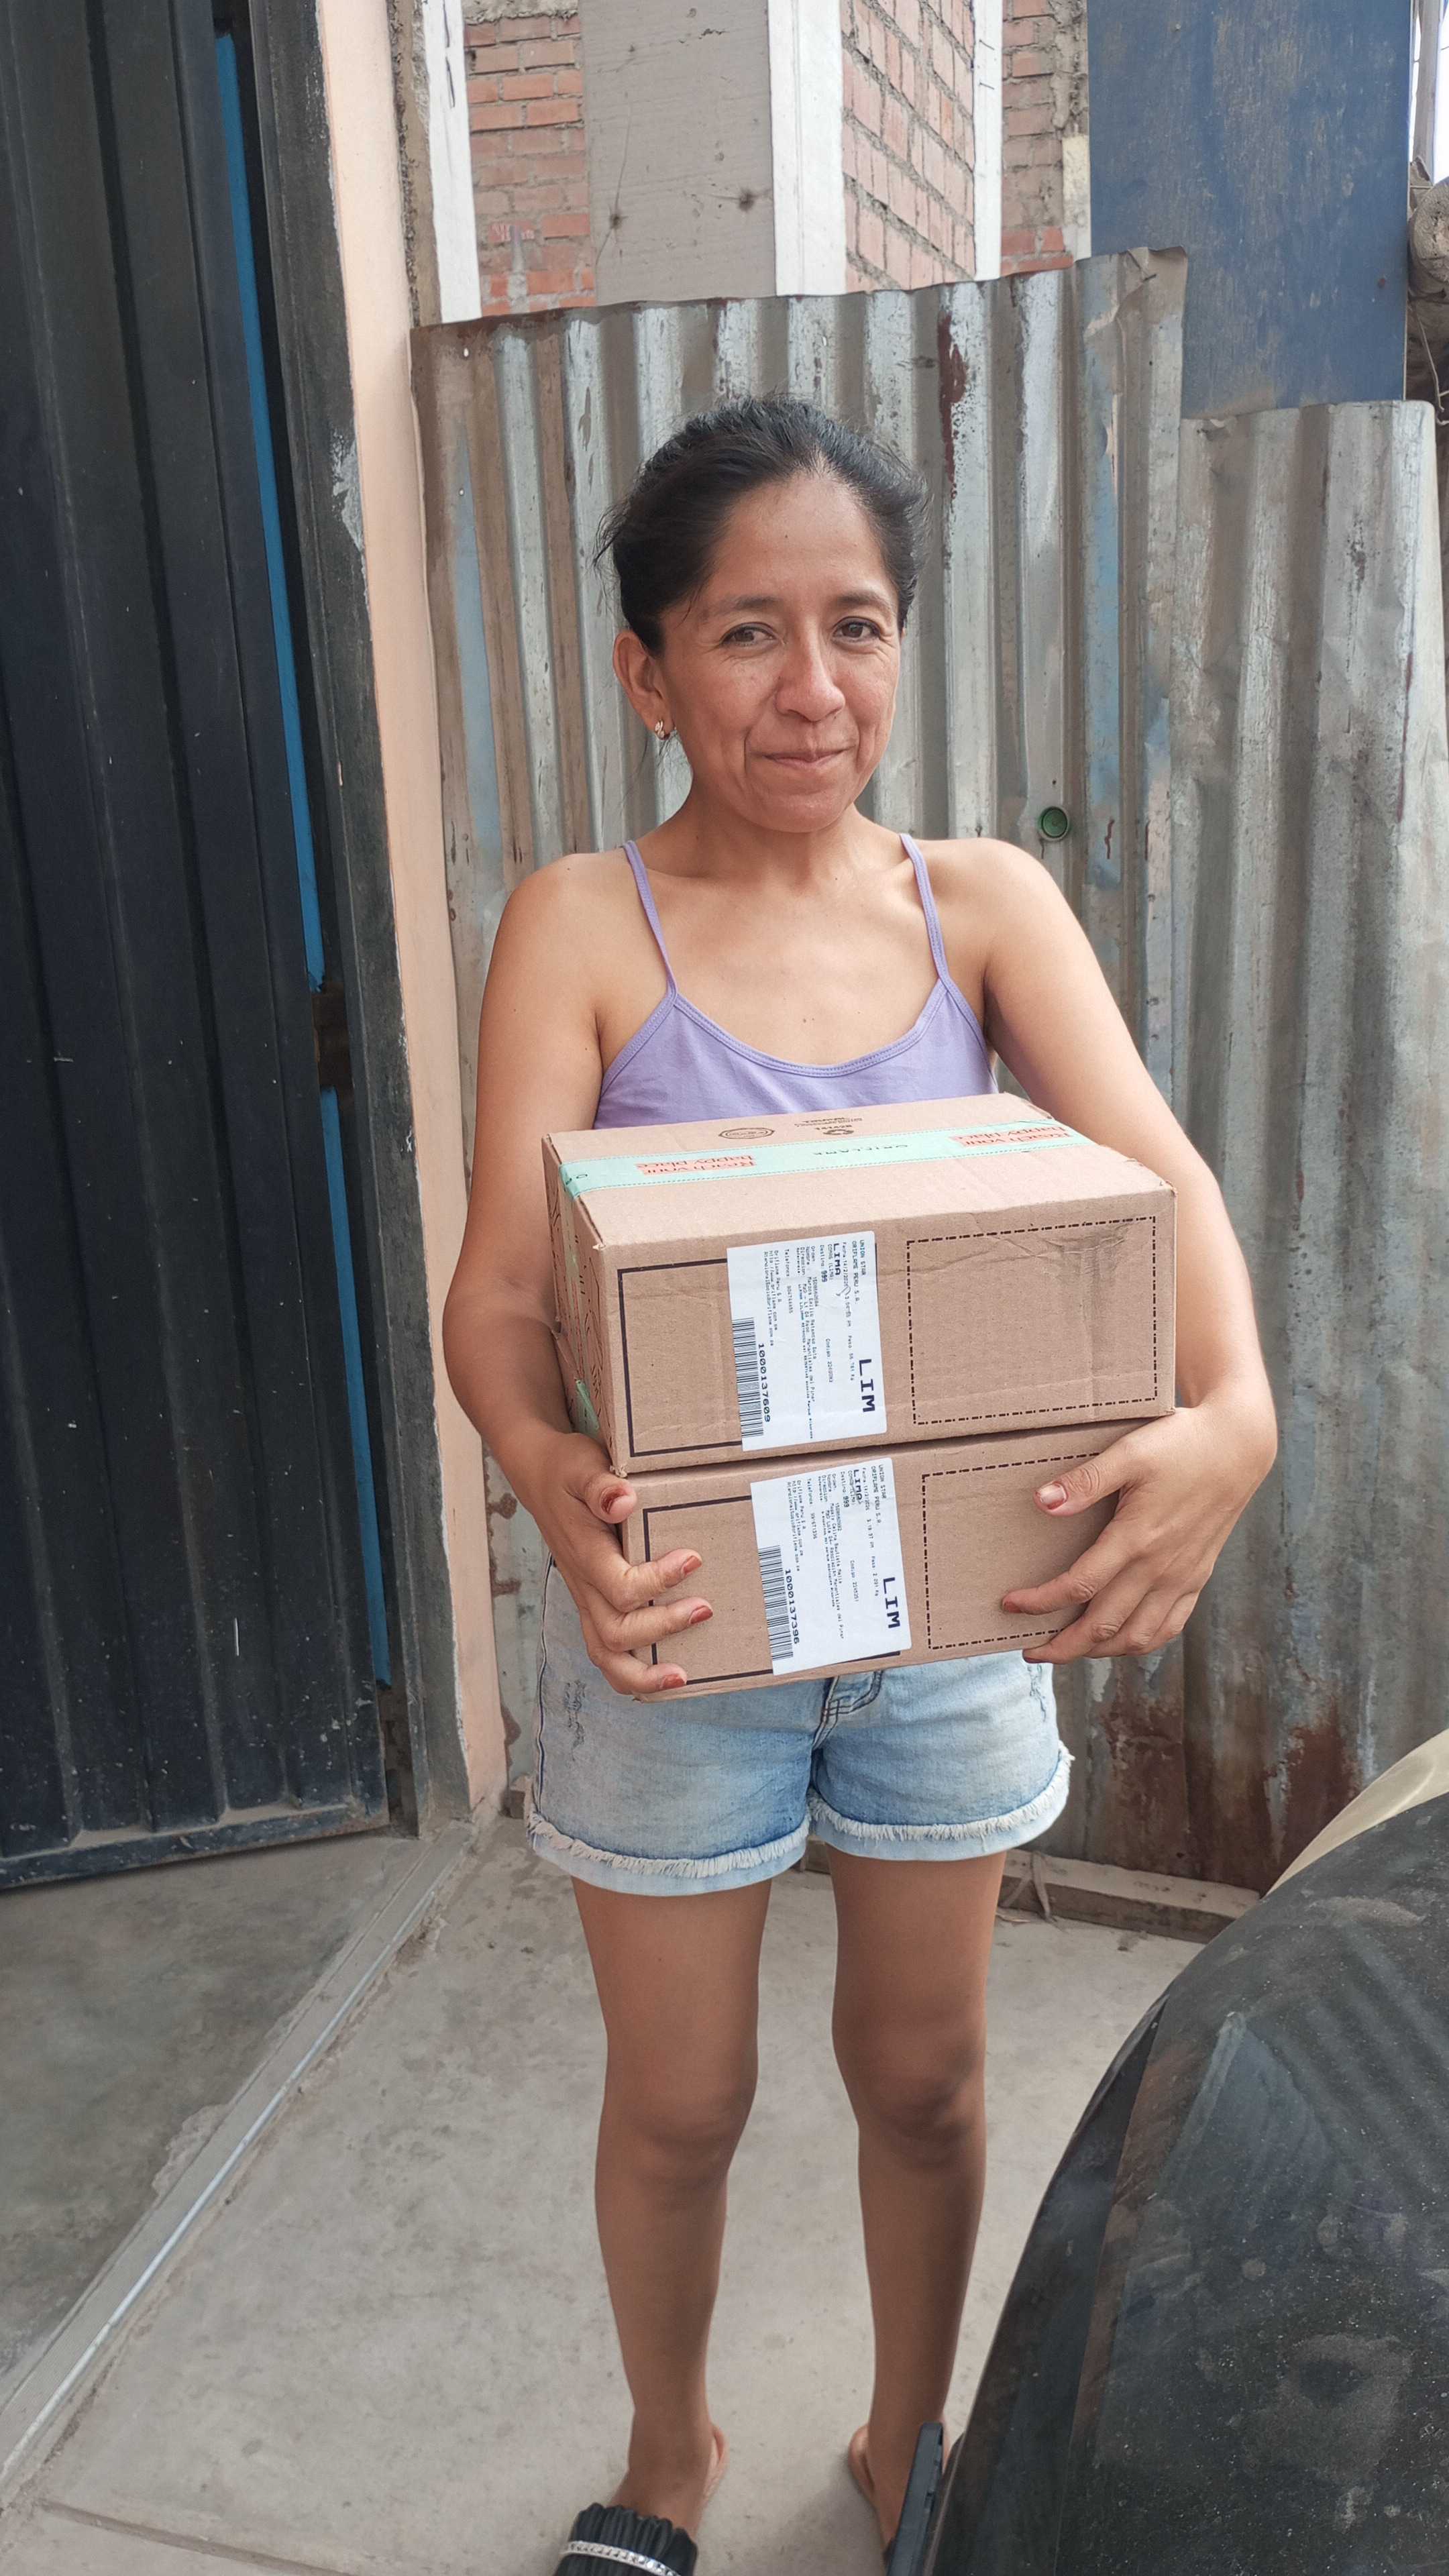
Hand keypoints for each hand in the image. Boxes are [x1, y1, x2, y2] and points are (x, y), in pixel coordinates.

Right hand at [527, 1430, 710, 1695]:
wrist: (540, 1476)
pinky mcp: (593, 1602)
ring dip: (641, 1674)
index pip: (621, 1588)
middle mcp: (583, 1585)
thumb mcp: (583, 1466)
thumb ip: (601, 1485)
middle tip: (705, 1609)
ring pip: (604, 1655)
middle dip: (662, 1630)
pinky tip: (664, 1673)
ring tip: (681, 1677)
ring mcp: (586, 1598)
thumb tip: (624, 1499)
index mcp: (585, 1554)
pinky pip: (606, 1649)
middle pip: (615, 1633)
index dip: (659, 1582)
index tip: (693, 1558)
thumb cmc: (568, 1471)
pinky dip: (631, 1671)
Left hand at [1001, 1390, 1276, 1663]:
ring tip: (1067, 1651)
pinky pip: (1168, 1628)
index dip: (1041, 1602)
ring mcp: (1182, 1577)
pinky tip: (1118, 1641)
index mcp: (1138, 1538)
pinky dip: (1138, 1643)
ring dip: (1098, 1652)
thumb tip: (1042, 1502)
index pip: (1080, 1587)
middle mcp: (1160, 1567)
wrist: (1237, 1447)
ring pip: (1136, 1637)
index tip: (1011, 1604)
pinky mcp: (1197, 1578)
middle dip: (1063, 1646)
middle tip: (1030, 1650)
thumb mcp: (1130, 1452)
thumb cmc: (1180, 1443)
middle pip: (1104, 1626)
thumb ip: (1086, 1480)